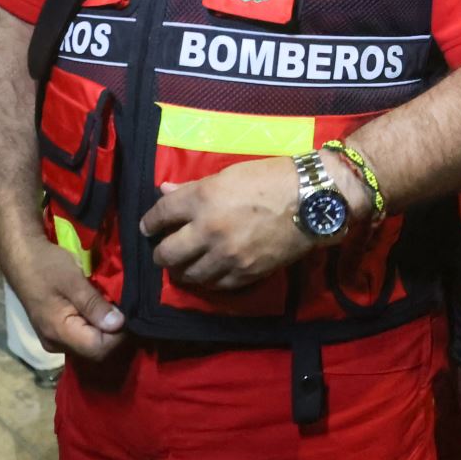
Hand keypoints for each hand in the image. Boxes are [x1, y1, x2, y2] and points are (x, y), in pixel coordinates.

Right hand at [6, 232, 125, 359]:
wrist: (21, 256)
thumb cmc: (45, 265)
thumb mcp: (72, 280)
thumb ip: (94, 304)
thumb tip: (118, 324)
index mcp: (58, 333)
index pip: (98, 349)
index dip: (118, 335)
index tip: (128, 313)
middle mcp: (56, 344)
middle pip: (94, 350)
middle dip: (113, 333)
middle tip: (124, 307)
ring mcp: (54, 339)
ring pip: (89, 344)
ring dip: (104, 328)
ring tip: (113, 306)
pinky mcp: (55, 332)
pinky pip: (81, 336)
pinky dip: (94, 325)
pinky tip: (100, 309)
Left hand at [140, 156, 314, 290]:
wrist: (312, 200)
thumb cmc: (271, 177)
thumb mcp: (228, 174)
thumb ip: (193, 187)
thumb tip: (165, 191)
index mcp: (202, 198)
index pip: (161, 214)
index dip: (150, 222)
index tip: (148, 228)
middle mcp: (208, 230)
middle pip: (167, 253)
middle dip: (160, 254)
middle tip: (163, 251)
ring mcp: (226, 255)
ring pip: (189, 274)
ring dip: (182, 271)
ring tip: (184, 266)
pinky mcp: (245, 273)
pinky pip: (215, 285)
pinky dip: (207, 280)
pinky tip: (208, 273)